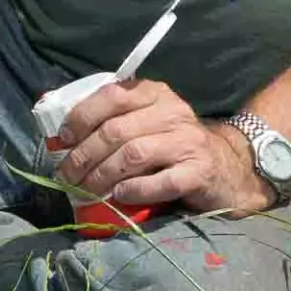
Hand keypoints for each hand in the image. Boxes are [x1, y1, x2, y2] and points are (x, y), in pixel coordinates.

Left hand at [51, 79, 272, 218]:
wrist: (227, 169)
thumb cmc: (174, 146)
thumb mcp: (148, 122)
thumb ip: (116, 120)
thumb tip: (63, 135)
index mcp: (155, 94)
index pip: (112, 95)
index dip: (82, 117)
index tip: (63, 139)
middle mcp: (172, 112)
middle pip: (116, 131)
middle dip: (84, 155)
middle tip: (67, 176)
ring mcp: (188, 142)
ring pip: (133, 155)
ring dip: (101, 176)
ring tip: (85, 190)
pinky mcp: (199, 172)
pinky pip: (160, 182)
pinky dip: (134, 190)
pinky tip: (119, 196)